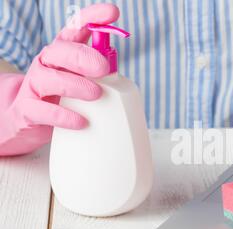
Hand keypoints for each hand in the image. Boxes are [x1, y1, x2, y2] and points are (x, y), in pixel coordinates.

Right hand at [0, 3, 119, 155]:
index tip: (112, 13)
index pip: (76, 28)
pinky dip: (64, 116)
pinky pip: (44, 112)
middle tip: (103, 68)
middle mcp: (47, 63)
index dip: (93, 18)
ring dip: (76, 85)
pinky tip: (81, 121)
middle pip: (62, 51)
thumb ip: (97, 71)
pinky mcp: (28, 110)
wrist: (25, 119)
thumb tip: (117, 67)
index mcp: (62, 52)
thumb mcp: (78, 78)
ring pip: (51, 79)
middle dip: (84, 56)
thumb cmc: (59, 95)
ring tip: (96, 94)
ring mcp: (35, 86)